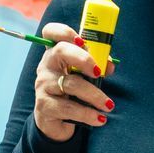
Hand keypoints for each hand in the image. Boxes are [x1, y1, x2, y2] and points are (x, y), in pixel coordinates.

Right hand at [31, 24, 115, 143]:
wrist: (55, 121)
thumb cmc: (72, 93)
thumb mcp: (84, 77)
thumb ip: (98, 66)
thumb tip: (110, 66)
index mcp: (55, 53)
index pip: (50, 32)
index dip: (64, 31)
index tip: (82, 41)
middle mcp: (46, 66)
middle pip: (60, 51)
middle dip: (83, 59)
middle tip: (99, 72)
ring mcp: (43, 85)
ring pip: (70, 84)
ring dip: (94, 95)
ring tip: (108, 105)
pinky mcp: (44, 106)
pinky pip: (68, 108)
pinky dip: (87, 114)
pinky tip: (99, 119)